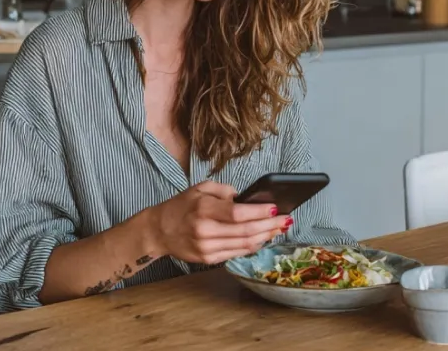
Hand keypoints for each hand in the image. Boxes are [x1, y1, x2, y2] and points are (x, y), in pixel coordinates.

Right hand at [147, 180, 292, 264]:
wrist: (159, 230)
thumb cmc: (181, 206)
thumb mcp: (200, 188)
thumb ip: (225, 190)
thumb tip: (247, 199)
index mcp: (204, 209)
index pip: (238, 213)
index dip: (260, 212)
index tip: (276, 208)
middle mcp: (205, 230)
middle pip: (246, 231)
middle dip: (270, 225)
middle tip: (287, 219)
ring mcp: (207, 247)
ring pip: (245, 245)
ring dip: (266, 237)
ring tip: (280, 229)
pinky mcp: (208, 259)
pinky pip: (237, 253)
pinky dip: (253, 246)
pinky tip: (263, 238)